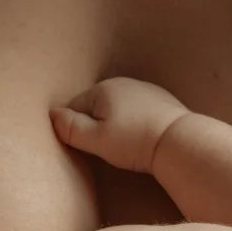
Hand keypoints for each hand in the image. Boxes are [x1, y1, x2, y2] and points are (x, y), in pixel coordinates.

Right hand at [51, 77, 187, 174]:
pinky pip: (136, 111)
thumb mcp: (96, 140)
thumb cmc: (135, 141)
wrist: (179, 141)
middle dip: (95, 124)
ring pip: (117, 108)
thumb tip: (52, 115)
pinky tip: (141, 137)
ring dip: (115, 123)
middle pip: (95, 106)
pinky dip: (134, 122)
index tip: (87, 145)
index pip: (74, 107)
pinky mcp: (161, 101)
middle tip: (107, 147)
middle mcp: (123, 83)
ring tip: (125, 144)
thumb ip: (71, 128)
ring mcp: (144, 89)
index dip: (75, 128)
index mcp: (103, 89)